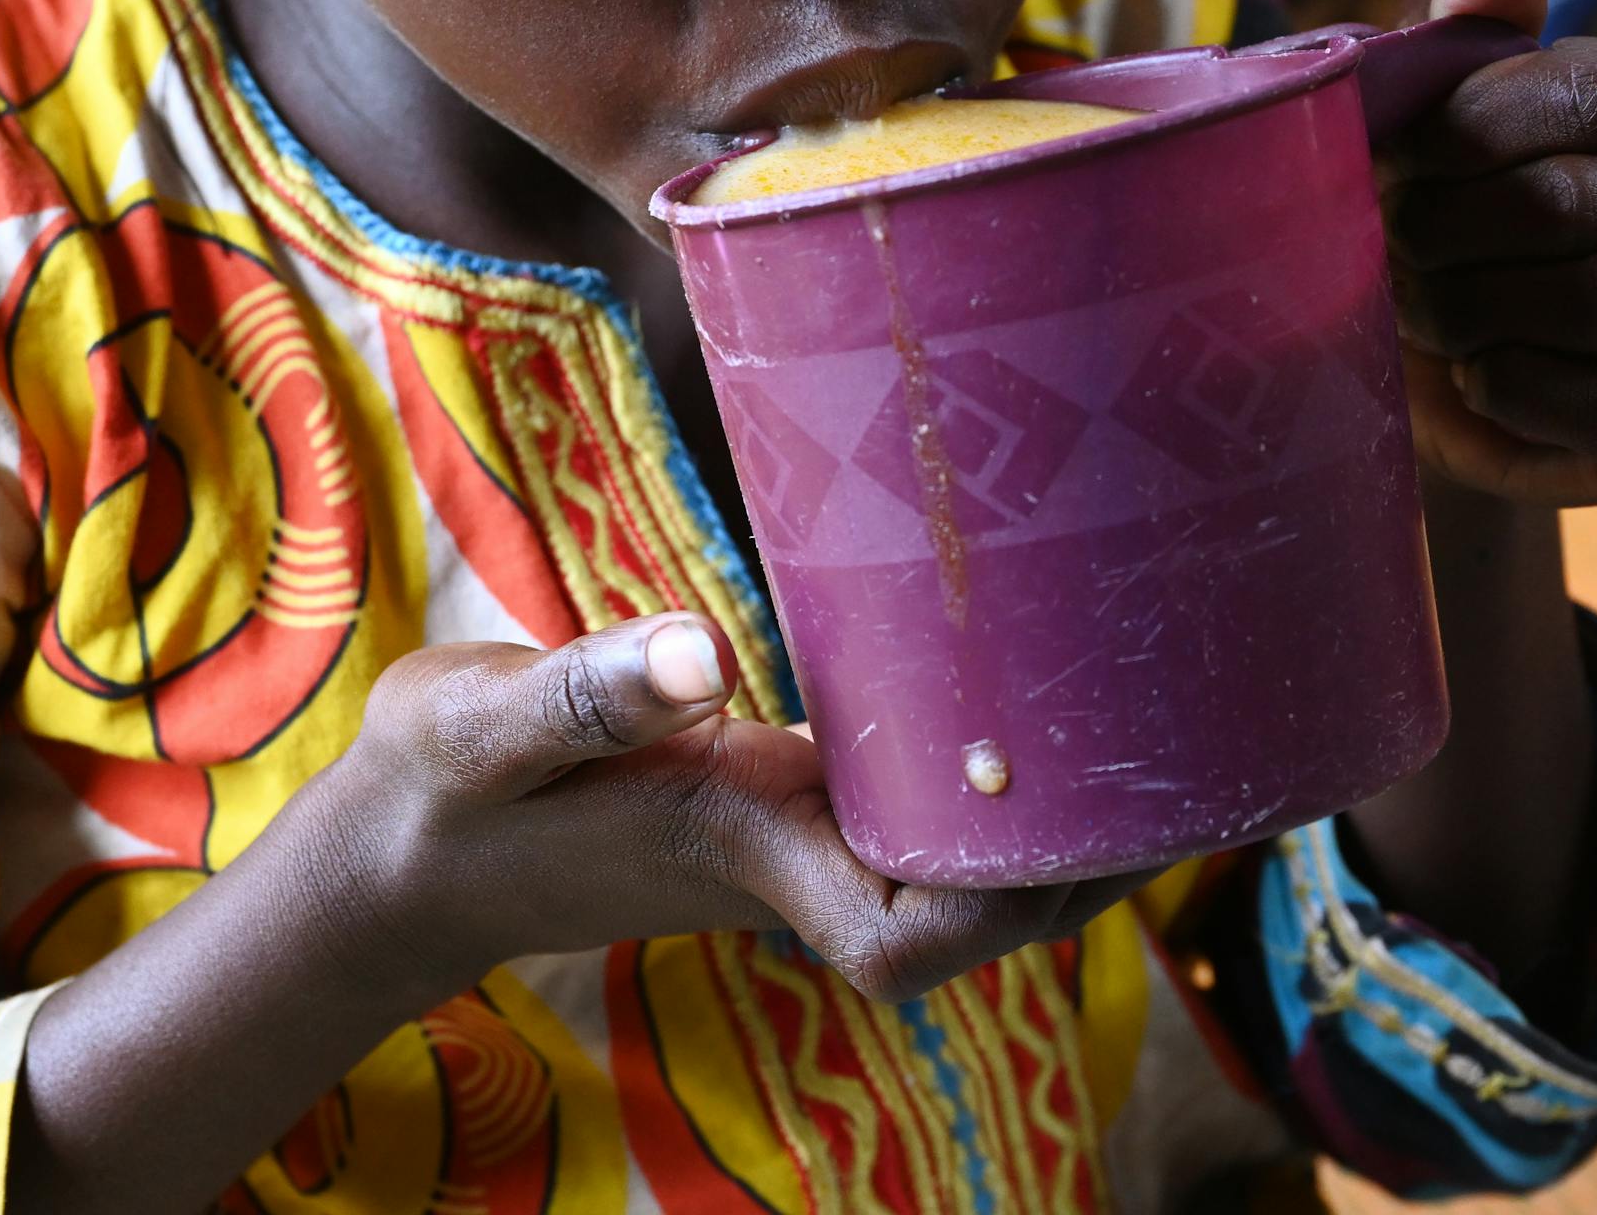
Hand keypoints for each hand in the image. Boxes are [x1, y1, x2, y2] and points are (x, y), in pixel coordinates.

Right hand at [307, 615, 1143, 1005]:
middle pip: (978, 909)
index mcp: (744, 851)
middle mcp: (792, 860)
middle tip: (1191, 741)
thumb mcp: (489, 725)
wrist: (405, 844)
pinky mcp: (783, 798)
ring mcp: (795, 837)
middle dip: (1084, 854)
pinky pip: (919, 809)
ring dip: (1051, 814)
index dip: (1010, 901)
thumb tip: (699, 659)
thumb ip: (586, 691)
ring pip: (961, 863)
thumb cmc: (440, 790)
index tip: (1089, 818)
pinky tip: (1035, 697)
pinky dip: (988, 773)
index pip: (910, 937)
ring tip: (1153, 714)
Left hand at [1375, 0, 1596, 504]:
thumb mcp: (1446, 129)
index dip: (1469, 124)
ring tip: (1427, 314)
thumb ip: (1469, 37)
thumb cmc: (1458, 234)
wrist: (1460, 397)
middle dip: (1449, 227)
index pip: (1593, 89)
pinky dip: (1514, 390)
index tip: (1392, 157)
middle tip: (1395, 247)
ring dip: (1473, 308)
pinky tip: (1480, 378)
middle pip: (1577, 198)